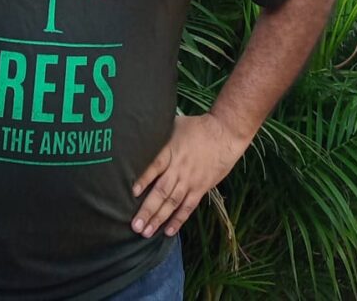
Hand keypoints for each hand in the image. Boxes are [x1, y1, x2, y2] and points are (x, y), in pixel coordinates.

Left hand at [131, 113, 247, 238]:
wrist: (224, 134)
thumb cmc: (196, 127)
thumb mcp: (174, 124)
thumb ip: (158, 135)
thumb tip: (138, 134)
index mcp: (171, 151)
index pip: (155, 167)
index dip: (144, 179)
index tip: (132, 193)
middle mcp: (179, 169)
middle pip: (162, 191)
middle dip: (147, 209)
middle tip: (134, 225)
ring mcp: (190, 180)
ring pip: (173, 203)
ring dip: (159, 218)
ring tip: (145, 232)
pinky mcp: (201, 188)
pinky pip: (188, 207)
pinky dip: (178, 220)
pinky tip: (168, 231)